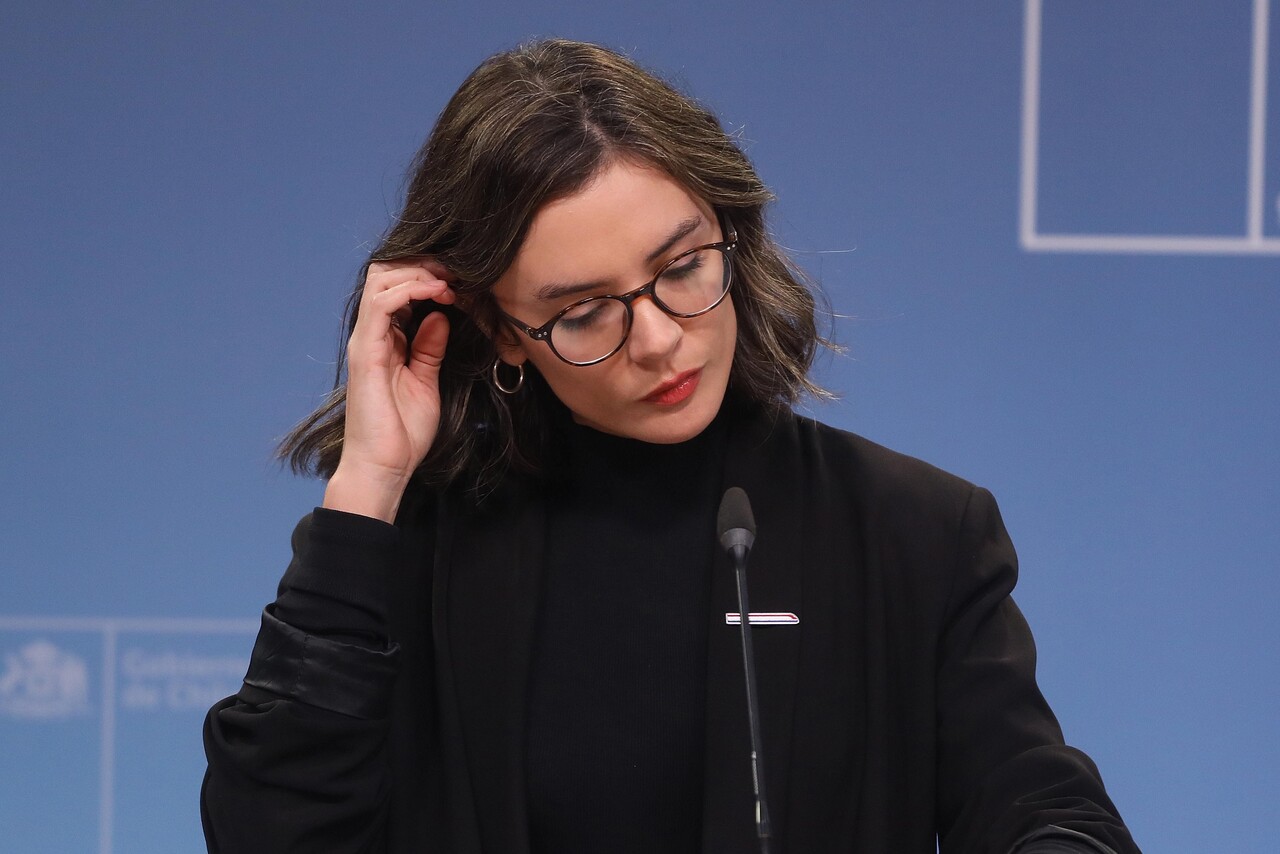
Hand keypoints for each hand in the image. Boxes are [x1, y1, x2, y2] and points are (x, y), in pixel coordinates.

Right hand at [323, 258, 455, 521]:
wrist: (384, 466)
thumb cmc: (403, 432)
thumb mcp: (427, 381)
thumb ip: (430, 348)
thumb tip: (441, 316)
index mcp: (385, 340)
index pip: (395, 287)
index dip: (427, 275)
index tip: (460, 280)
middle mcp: (371, 334)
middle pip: (384, 274)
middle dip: (422, 265)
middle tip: (455, 272)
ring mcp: (366, 341)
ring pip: (381, 280)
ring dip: (419, 273)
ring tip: (448, 281)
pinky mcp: (366, 351)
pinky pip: (382, 304)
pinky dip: (411, 290)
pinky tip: (437, 294)